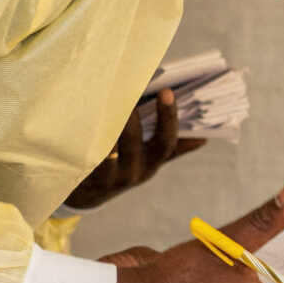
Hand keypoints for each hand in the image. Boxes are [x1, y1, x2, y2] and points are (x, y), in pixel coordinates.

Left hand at [63, 90, 206, 209]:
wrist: (87, 194)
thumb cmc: (123, 166)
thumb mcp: (149, 160)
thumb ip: (173, 148)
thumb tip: (203, 137)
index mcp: (151, 163)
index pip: (165, 142)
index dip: (168, 117)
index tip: (167, 91)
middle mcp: (131, 171)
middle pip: (132, 140)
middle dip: (129, 114)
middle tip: (125, 88)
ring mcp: (105, 175)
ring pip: (104, 146)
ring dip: (103, 122)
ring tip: (101, 96)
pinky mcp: (81, 174)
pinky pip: (81, 152)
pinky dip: (82, 133)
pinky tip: (80, 111)